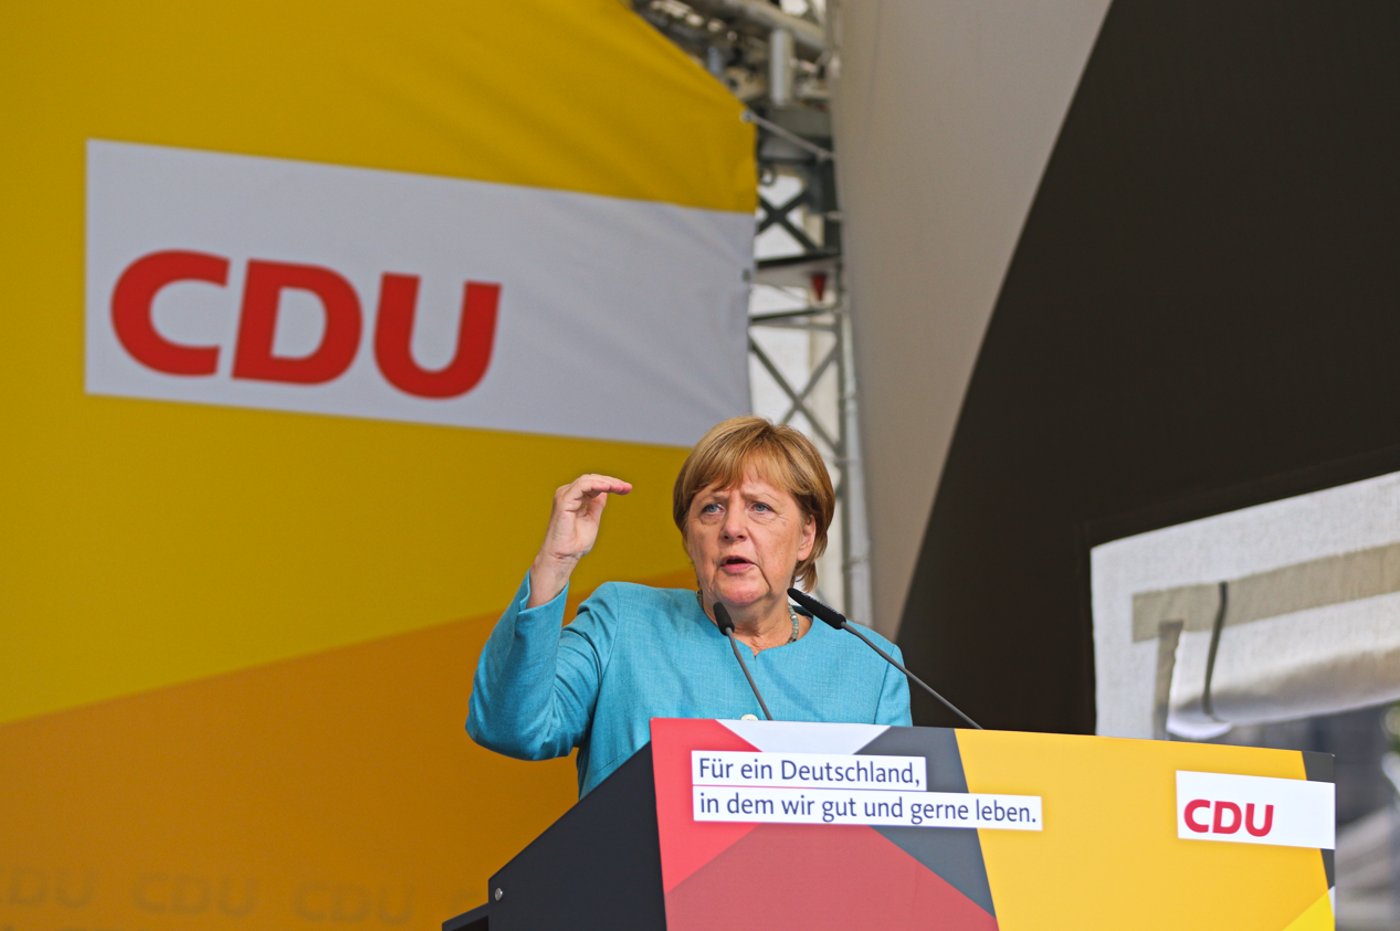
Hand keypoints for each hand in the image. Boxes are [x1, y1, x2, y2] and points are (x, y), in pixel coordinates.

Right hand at [527, 474, 631, 606]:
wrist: (564, 557)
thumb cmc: (576, 543)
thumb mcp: (593, 518)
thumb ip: (597, 504)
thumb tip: (606, 491)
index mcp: (575, 498)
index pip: (594, 483)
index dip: (612, 484)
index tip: (628, 489)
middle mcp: (568, 493)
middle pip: (592, 479)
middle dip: (612, 482)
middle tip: (627, 488)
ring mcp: (565, 495)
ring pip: (587, 479)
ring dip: (606, 482)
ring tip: (619, 487)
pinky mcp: (564, 500)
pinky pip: (582, 486)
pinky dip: (596, 484)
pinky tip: (608, 488)